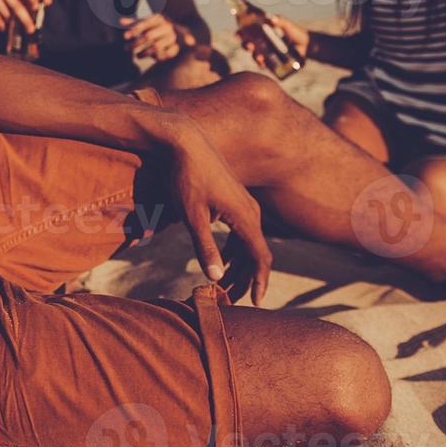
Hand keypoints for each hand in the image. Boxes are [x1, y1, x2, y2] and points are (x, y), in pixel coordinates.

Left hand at [120, 14, 193, 61]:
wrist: (180, 32)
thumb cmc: (157, 27)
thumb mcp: (147, 22)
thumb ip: (134, 23)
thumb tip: (120, 21)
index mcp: (159, 18)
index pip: (144, 24)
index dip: (134, 30)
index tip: (125, 36)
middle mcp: (166, 27)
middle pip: (148, 36)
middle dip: (136, 43)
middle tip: (126, 49)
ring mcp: (172, 37)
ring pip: (156, 47)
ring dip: (144, 52)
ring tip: (137, 56)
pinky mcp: (176, 47)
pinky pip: (165, 54)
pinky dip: (157, 57)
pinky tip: (151, 58)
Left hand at [164, 120, 270, 305]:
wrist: (184, 142)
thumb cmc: (186, 178)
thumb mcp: (191, 216)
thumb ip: (205, 247)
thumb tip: (217, 278)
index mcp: (245, 217)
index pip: (261, 258)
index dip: (259, 282)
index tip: (255, 304)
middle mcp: (252, 211)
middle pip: (257, 254)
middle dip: (247, 279)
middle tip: (233, 300)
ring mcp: (245, 204)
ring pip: (250, 243)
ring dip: (240, 266)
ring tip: (226, 286)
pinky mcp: (235, 200)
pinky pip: (243, 231)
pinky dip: (236, 250)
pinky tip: (224, 261)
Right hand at [237, 13, 309, 60]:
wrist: (307, 45)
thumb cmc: (296, 32)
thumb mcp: (287, 24)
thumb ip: (279, 20)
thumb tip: (271, 19)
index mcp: (262, 31)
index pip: (248, 32)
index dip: (240, 33)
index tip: (237, 35)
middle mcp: (262, 42)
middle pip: (248, 44)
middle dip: (245, 45)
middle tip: (249, 46)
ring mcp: (267, 52)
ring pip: (255, 55)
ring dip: (255, 56)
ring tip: (259, 57)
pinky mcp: (272, 61)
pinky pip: (264, 64)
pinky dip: (262, 64)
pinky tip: (263, 64)